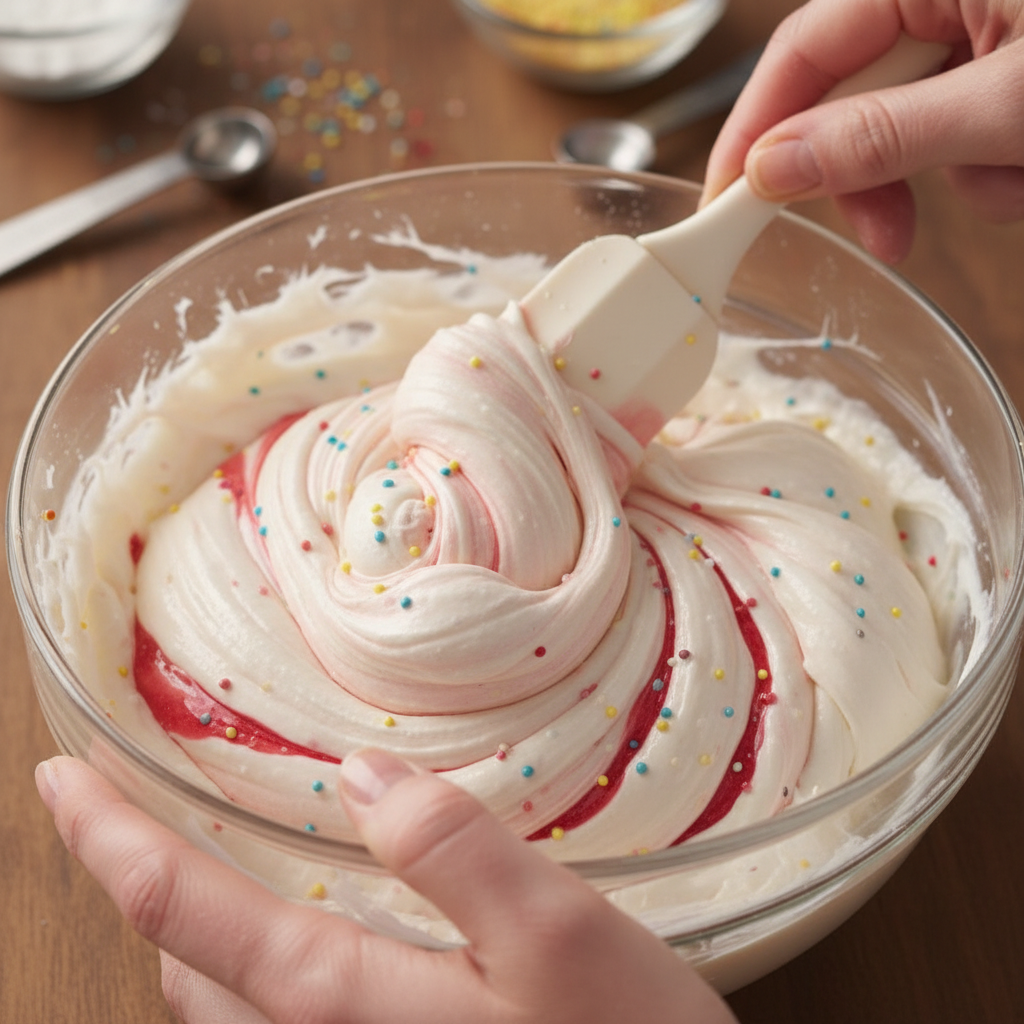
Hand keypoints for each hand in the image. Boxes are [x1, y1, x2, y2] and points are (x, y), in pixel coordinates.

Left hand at [35, 752, 737, 1023]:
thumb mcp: (561, 936)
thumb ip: (456, 848)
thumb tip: (360, 774)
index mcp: (343, 1004)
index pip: (184, 910)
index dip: (109, 837)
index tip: (57, 777)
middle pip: (188, 970)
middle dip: (148, 884)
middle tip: (136, 809)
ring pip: (225, 1013)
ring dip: (195, 935)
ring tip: (206, 869)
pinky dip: (252, 978)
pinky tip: (306, 947)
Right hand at [702, 0, 1023, 262]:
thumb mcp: (1005, 103)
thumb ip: (883, 136)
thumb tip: (771, 169)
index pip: (801, 51)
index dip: (756, 132)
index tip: (727, 204)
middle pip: (853, 96)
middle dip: (878, 174)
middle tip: (886, 236)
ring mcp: (982, 25)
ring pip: (912, 124)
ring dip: (955, 175)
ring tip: (1014, 179)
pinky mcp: (1010, 62)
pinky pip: (963, 126)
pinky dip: (993, 163)